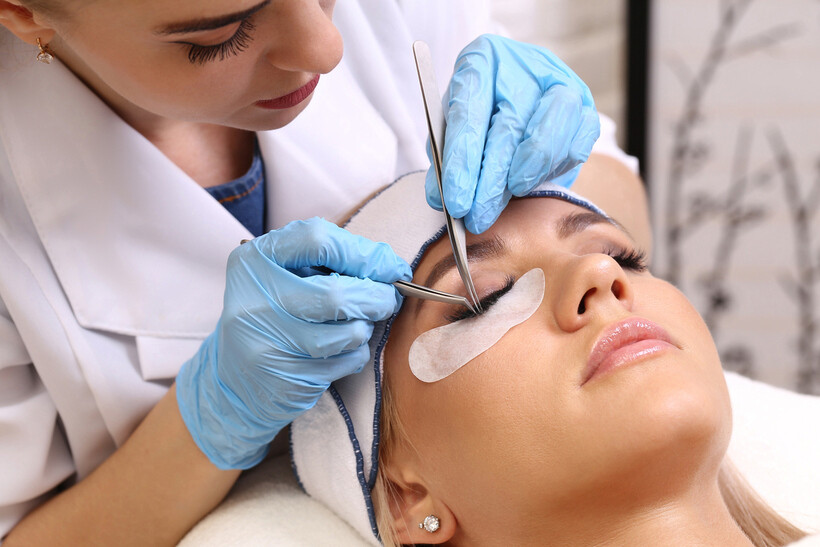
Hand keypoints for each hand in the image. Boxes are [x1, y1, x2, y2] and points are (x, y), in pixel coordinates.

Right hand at [176, 218, 410, 468]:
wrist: (235, 380)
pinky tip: (343, 351)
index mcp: (254, 260)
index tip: (389, 267)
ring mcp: (265, 342)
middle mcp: (253, 299)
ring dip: (365, 329)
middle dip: (376, 297)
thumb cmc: (276, 314)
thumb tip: (391, 266)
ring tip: (360, 326)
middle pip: (336, 294)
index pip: (317, 239)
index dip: (363, 252)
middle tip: (387, 299)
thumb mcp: (288, 276)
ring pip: (345, 333)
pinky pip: (343, 362)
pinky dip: (355, 355)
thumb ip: (332, 262)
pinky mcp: (282, 378)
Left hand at [427, 34, 600, 233]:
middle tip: (477, 217)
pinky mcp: (586, 108)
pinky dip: (552, 170)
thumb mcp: (452, 128)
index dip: (461, 160)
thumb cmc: (478, 113)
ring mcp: (561, 83)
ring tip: (507, 197)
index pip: (469, 111)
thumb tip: (442, 202)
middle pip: (508, 127)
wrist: (516, 94)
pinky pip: (576, 146)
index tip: (454, 201)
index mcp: (482, 60)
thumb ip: (446, 160)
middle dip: (490, 182)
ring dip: (525, 175)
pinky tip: (532, 181)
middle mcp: (524, 66)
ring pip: (548, 135)